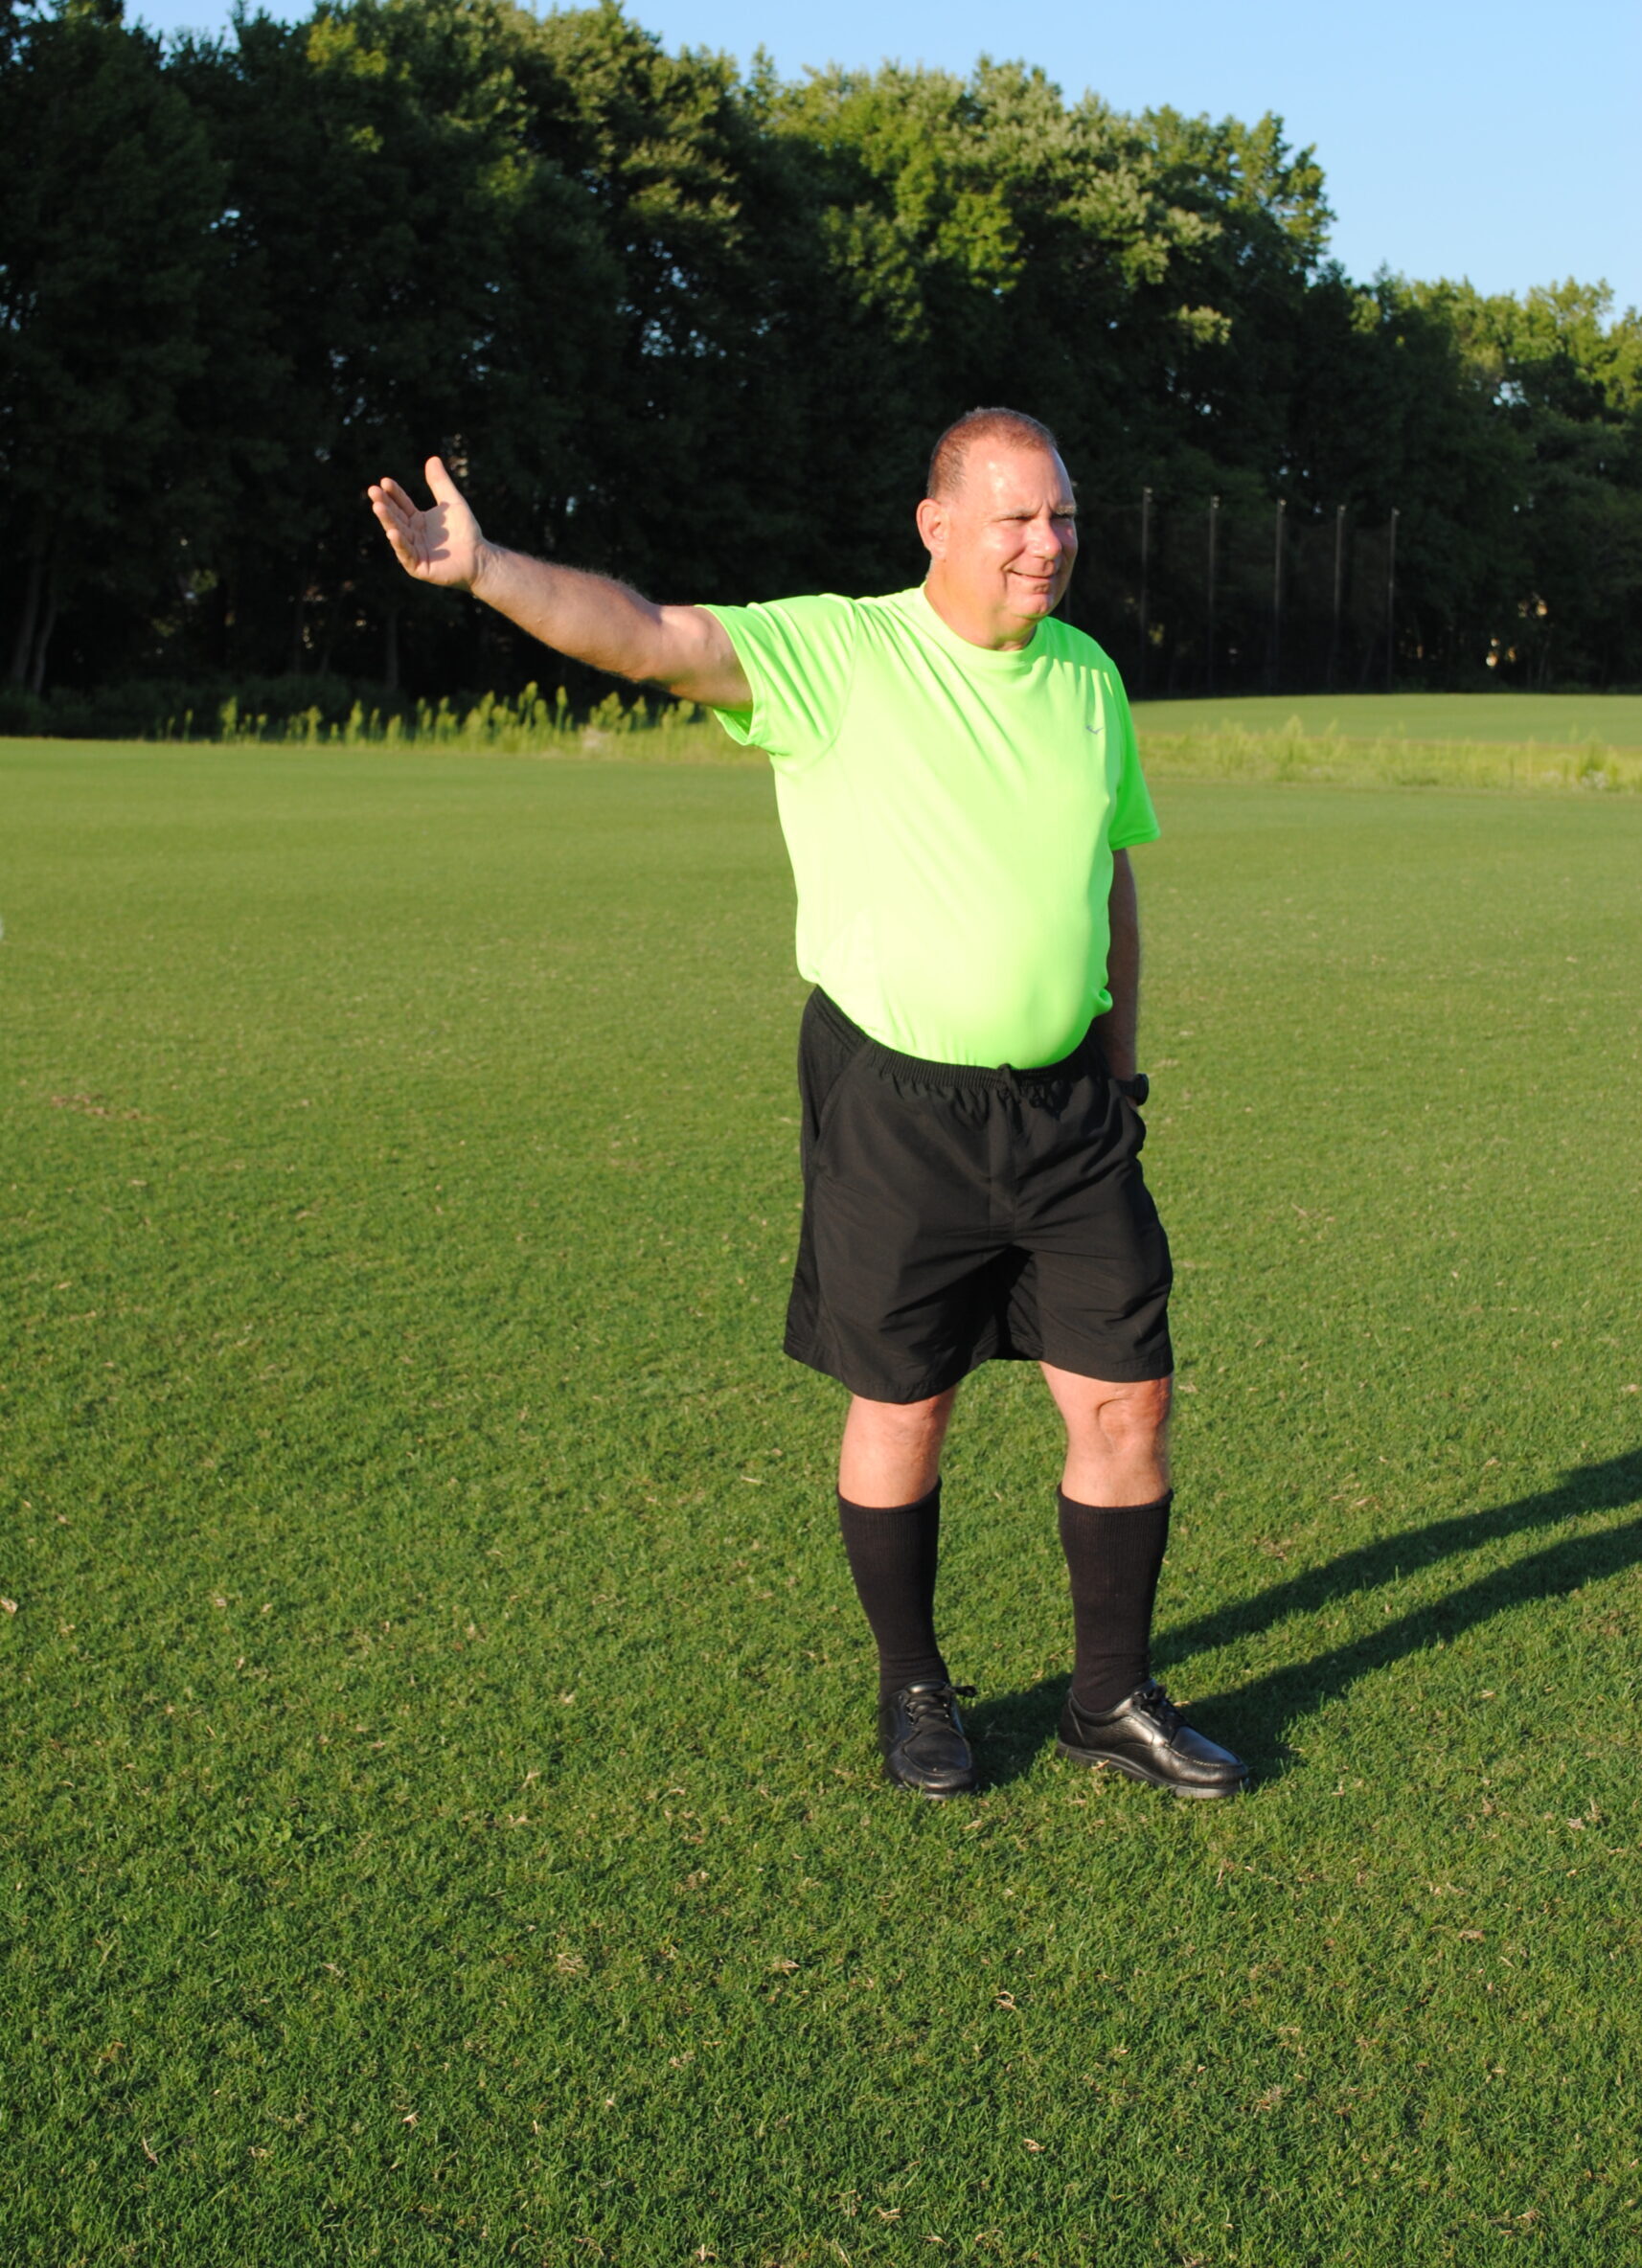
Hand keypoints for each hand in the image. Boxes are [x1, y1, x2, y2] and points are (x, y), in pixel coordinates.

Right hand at [367, 455, 486, 590]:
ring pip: (397, 533)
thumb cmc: (466, 532)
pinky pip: (406, 554)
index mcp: (416, 520)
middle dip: (384, 504)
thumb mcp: (452, 502)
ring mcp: (413, 551)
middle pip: (395, 517)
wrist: (479, 557)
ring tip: (377, 506)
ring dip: (387, 520)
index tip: (385, 481)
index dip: (393, 493)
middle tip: (373, 490)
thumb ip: (440, 483)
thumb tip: (432, 459)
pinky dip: (399, 543)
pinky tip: (392, 532)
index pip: (401, 504)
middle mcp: (411, 535)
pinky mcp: (417, 567)